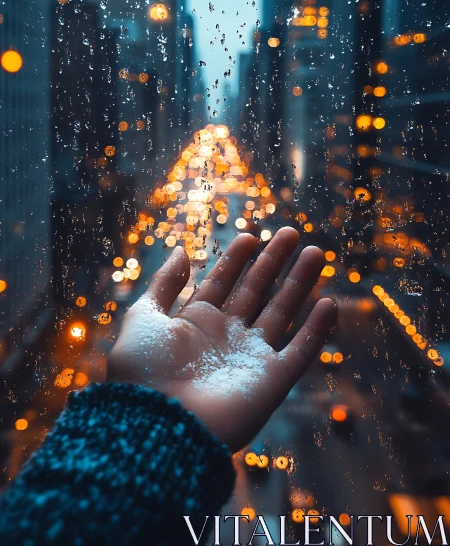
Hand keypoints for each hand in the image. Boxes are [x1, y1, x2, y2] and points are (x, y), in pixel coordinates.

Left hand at [107, 227, 336, 452]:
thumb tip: (181, 252)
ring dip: (300, 283)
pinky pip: (300, 351)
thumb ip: (163, 285)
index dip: (236, 259)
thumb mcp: (143, 318)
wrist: (159, 427)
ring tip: (315, 251)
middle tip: (290, 232)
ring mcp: (250, 359)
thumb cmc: (145, 374)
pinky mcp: (272, 382)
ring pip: (282, 313)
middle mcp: (226, 338)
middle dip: (273, 262)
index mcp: (194, 323)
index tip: (251, 235)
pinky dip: (317, 330)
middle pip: (256, 291)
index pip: (222, 282)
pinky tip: (329, 303)